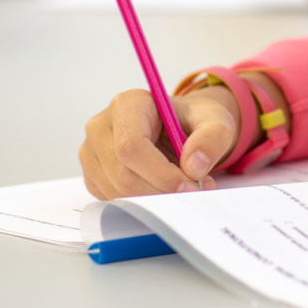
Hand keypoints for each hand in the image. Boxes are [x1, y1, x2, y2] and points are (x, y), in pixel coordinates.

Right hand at [78, 85, 239, 198]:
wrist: (180, 128)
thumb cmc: (192, 120)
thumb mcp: (215, 120)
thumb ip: (212, 137)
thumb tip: (194, 166)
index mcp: (127, 104)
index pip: (131, 146)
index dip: (159, 173)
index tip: (189, 186)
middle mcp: (101, 126)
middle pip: (122, 173)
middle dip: (160, 190)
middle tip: (192, 192)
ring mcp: (92, 152)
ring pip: (117, 191)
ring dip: (153, 199)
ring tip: (183, 187)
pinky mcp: (93, 175)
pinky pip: (113, 199)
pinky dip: (142, 202)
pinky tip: (162, 189)